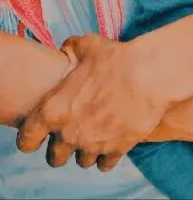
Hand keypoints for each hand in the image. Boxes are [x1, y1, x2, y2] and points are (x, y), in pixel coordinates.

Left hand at [16, 33, 168, 171]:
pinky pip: (104, 165)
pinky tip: (111, 139)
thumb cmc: (116, 58)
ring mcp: (93, 145)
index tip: (39, 130)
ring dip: (85, 150)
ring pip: (81, 161)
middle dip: (60, 147)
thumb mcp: (88, 44)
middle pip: (54, 158)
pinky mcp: (115, 150)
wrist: (149, 75)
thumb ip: (71, 49)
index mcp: (55, 109)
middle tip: (70, 132)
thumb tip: (67, 50)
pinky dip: (106, 155)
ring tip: (94, 133)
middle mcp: (70, 133)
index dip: (30, 135)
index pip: (27, 138)